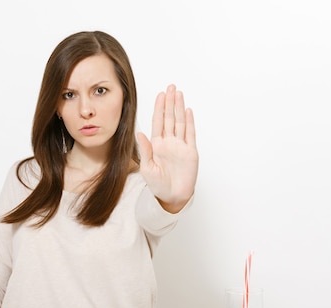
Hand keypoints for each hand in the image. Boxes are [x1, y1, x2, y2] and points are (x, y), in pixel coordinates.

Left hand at [137, 84, 198, 212]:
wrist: (172, 197)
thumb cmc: (157, 185)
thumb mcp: (147, 168)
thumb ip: (145, 150)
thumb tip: (139, 133)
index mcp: (157, 145)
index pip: (158, 122)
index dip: (159, 108)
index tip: (160, 95)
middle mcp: (169, 143)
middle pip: (170, 118)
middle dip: (170, 102)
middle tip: (171, 87)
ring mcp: (180, 146)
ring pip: (180, 122)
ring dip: (179, 108)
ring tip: (179, 94)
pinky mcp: (190, 152)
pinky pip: (190, 134)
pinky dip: (189, 122)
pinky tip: (188, 111)